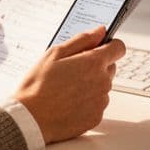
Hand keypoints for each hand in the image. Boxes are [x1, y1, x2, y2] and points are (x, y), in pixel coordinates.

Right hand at [13, 25, 124, 143]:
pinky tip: (69, 102)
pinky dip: (87, 102)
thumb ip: (81, 40)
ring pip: (103, 86)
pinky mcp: (96, 117)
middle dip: (96, 65)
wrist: (31, 119)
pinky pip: (97, 104)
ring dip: (92, 84)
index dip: (109, 45)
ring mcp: (100, 101)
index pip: (118, 48)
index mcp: (94, 63)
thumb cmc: (38, 85)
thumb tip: (100, 31)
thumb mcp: (55, 54)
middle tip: (73, 70)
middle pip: (110, 67)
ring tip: (67, 88)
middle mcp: (102, 82)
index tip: (99, 47)